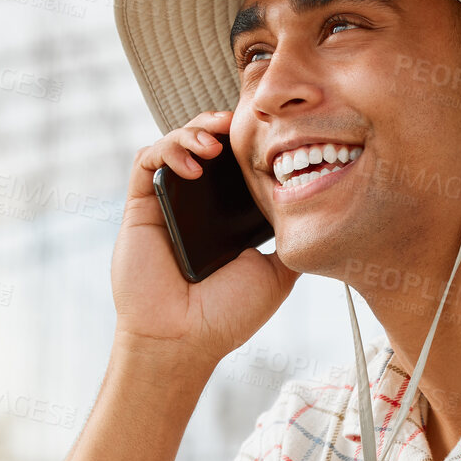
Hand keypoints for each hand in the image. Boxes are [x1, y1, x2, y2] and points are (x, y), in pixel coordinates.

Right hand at [113, 108, 299, 373]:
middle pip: (206, 145)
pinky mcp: (141, 207)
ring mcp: (168, 203)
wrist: (185, 339)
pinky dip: (170, 149)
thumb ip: (290, 241)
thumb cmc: (227, 315)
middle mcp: (196, 205)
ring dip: (195, 131)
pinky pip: (148, 161)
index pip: (235, 164)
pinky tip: (195, 162)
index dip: (250, 142)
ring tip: (216, 141)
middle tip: (240, 121)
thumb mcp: (277, 273)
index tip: (272, 132)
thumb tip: (319, 215)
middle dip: (222, 125)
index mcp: (225, 217)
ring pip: (176, 144)